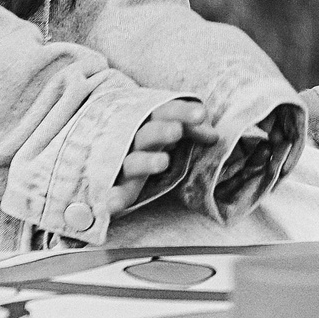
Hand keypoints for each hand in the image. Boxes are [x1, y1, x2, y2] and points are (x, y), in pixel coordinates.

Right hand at [105, 97, 215, 214]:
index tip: (201, 114)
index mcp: (149, 122)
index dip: (182, 112)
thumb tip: (213, 136)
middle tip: (177, 131)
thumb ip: (192, 129)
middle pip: (147, 134)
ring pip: (132, 162)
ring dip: (145, 162)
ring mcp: (122, 164)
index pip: (165, 112)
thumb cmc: (151, 140)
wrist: (105, 156)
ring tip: (163, 162)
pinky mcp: (114, 187)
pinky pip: (112, 193)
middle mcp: (134, 141)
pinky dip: (112, 198)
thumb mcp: (172, 130)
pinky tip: (113, 205)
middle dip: (161, 131)